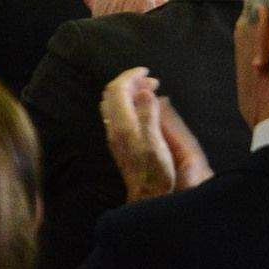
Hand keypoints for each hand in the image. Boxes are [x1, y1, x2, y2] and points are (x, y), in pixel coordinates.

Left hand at [101, 67, 212, 202]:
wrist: (146, 197)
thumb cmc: (155, 173)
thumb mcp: (155, 143)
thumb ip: (147, 115)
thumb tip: (143, 90)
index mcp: (122, 124)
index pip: (118, 89)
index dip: (130, 76)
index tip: (147, 71)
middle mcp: (114, 127)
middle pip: (113, 94)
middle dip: (130, 82)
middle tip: (152, 81)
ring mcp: (115, 135)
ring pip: (114, 104)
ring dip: (129, 92)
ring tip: (150, 91)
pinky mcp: (119, 142)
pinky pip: (118, 114)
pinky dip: (129, 103)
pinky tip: (144, 109)